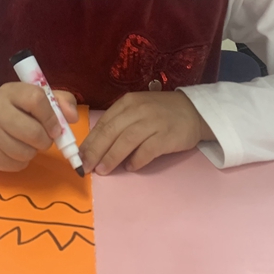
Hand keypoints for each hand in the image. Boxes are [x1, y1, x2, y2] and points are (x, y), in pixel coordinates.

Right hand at [0, 83, 78, 171]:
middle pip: (32, 132)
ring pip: (25, 152)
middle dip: (45, 140)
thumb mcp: (37, 97)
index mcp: (10, 92)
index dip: (51, 117)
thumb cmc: (16, 109)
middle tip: (43, 138)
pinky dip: (21, 162)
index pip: (36, 100)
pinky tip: (15, 151)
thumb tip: (73, 117)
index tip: (55, 128)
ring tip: (26, 142)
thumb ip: (60, 102)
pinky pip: (16, 165)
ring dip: (33, 151)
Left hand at [79, 91, 211, 173]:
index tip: (79, 157)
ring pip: (125, 141)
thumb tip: (96, 147)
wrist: (194, 112)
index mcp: (127, 103)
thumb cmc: (161, 113)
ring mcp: (153, 122)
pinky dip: (136, 160)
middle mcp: (138, 110)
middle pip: (111, 132)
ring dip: (111, 157)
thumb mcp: (137, 110)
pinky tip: (130, 167)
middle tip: (86, 167)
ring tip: (103, 171)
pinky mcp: (166, 136)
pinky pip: (147, 150)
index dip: (89, 142)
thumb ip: (119, 124)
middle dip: (95, 151)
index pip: (103, 123)